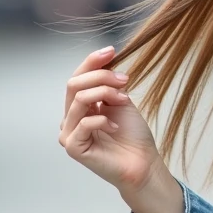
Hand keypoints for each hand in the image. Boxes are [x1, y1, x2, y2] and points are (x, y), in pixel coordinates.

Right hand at [60, 46, 161, 192]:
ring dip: (105, 94)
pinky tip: (116, 127)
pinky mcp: (73, 147)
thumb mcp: (121, 101)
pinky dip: (104, 120)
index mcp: (79, 107)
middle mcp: (70, 119)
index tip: (111, 50)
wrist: (143, 162)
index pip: (78, 78)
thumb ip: (109, 84)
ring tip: (125, 100)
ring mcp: (69, 133)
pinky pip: (84, 123)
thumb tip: (105, 62)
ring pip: (79, 99)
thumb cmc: (132, 135)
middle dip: (101, 77)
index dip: (92, 62)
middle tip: (125, 80)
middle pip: (74, 85)